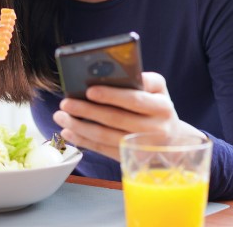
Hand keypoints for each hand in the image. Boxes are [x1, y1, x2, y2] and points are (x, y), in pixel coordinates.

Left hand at [52, 72, 202, 160]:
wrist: (172, 139)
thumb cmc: (157, 106)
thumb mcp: (158, 89)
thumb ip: (141, 79)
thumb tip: (110, 73)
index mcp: (162, 107)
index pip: (134, 100)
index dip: (111, 95)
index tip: (89, 90)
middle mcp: (156, 129)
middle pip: (115, 119)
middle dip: (86, 110)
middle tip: (65, 103)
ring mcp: (142, 147)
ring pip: (105, 137)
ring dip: (79, 127)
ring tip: (61, 117)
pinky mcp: (130, 159)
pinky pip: (102, 149)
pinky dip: (83, 141)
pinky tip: (68, 132)